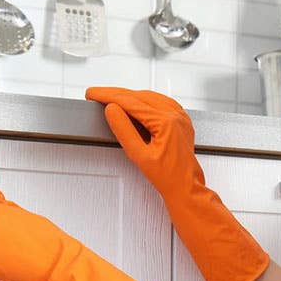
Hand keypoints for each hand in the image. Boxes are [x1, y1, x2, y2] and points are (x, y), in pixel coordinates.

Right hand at [83, 86, 202, 199]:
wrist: (186, 187)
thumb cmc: (168, 177)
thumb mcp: (139, 155)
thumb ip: (124, 130)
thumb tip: (112, 111)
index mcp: (166, 122)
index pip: (131, 102)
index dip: (108, 96)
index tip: (94, 94)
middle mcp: (175, 115)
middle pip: (139, 96)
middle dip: (116, 94)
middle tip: (98, 94)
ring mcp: (180, 117)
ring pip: (150, 97)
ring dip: (130, 95)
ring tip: (112, 98)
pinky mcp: (180, 121)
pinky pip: (161, 102)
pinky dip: (144, 100)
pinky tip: (136, 103)